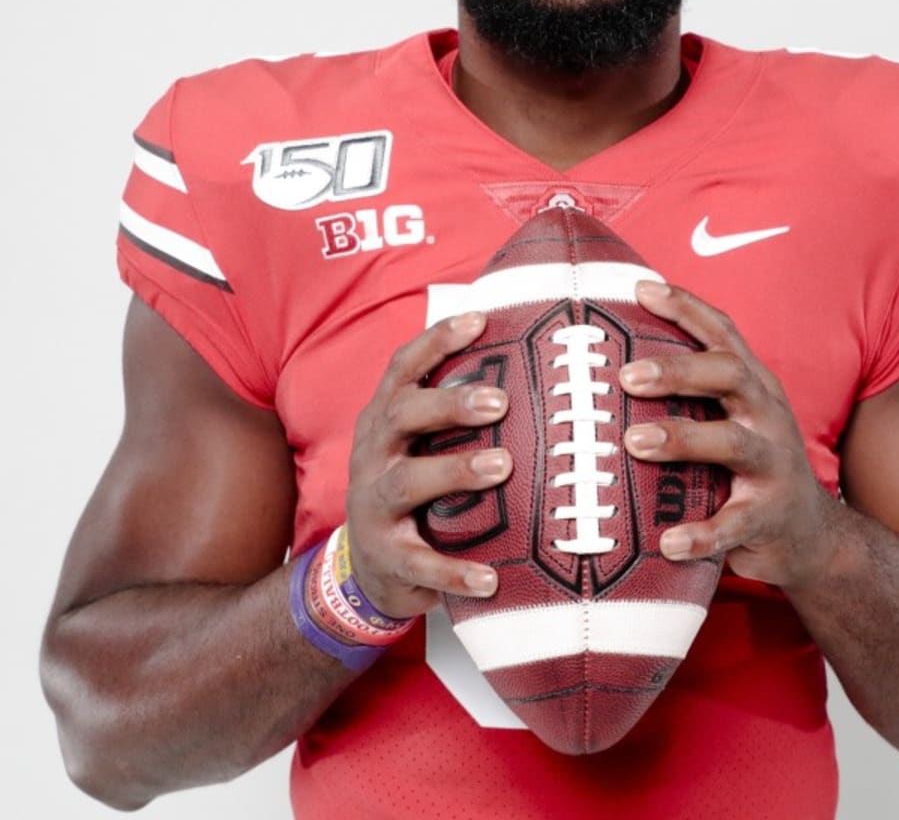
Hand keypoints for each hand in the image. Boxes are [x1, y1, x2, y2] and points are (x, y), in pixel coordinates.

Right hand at [344, 312, 511, 617]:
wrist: (368, 568)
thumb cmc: (414, 484)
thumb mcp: (420, 441)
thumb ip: (455, 408)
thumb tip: (528, 356)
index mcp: (385, 418)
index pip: (403, 368)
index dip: (437, 340)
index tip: (480, 320)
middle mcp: (372, 453)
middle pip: (402, 415)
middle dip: (449, 403)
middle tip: (500, 400)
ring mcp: (373, 505)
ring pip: (406, 482)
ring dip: (454, 471)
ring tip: (501, 465)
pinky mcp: (386, 556)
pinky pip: (419, 563)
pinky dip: (455, 572)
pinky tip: (492, 578)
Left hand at [620, 281, 834, 591]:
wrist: (809, 535)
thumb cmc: (746, 465)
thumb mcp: (729, 417)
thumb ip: (688, 392)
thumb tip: (606, 361)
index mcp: (753, 383)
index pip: (722, 333)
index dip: (685, 307)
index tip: (641, 289)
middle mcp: (767, 414)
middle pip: (730, 375)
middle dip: (679, 370)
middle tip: (626, 375)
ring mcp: (774, 464)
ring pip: (732, 443)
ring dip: (682, 438)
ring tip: (634, 441)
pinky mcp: (770, 515)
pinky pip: (735, 524)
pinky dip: (702, 534)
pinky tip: (668, 542)